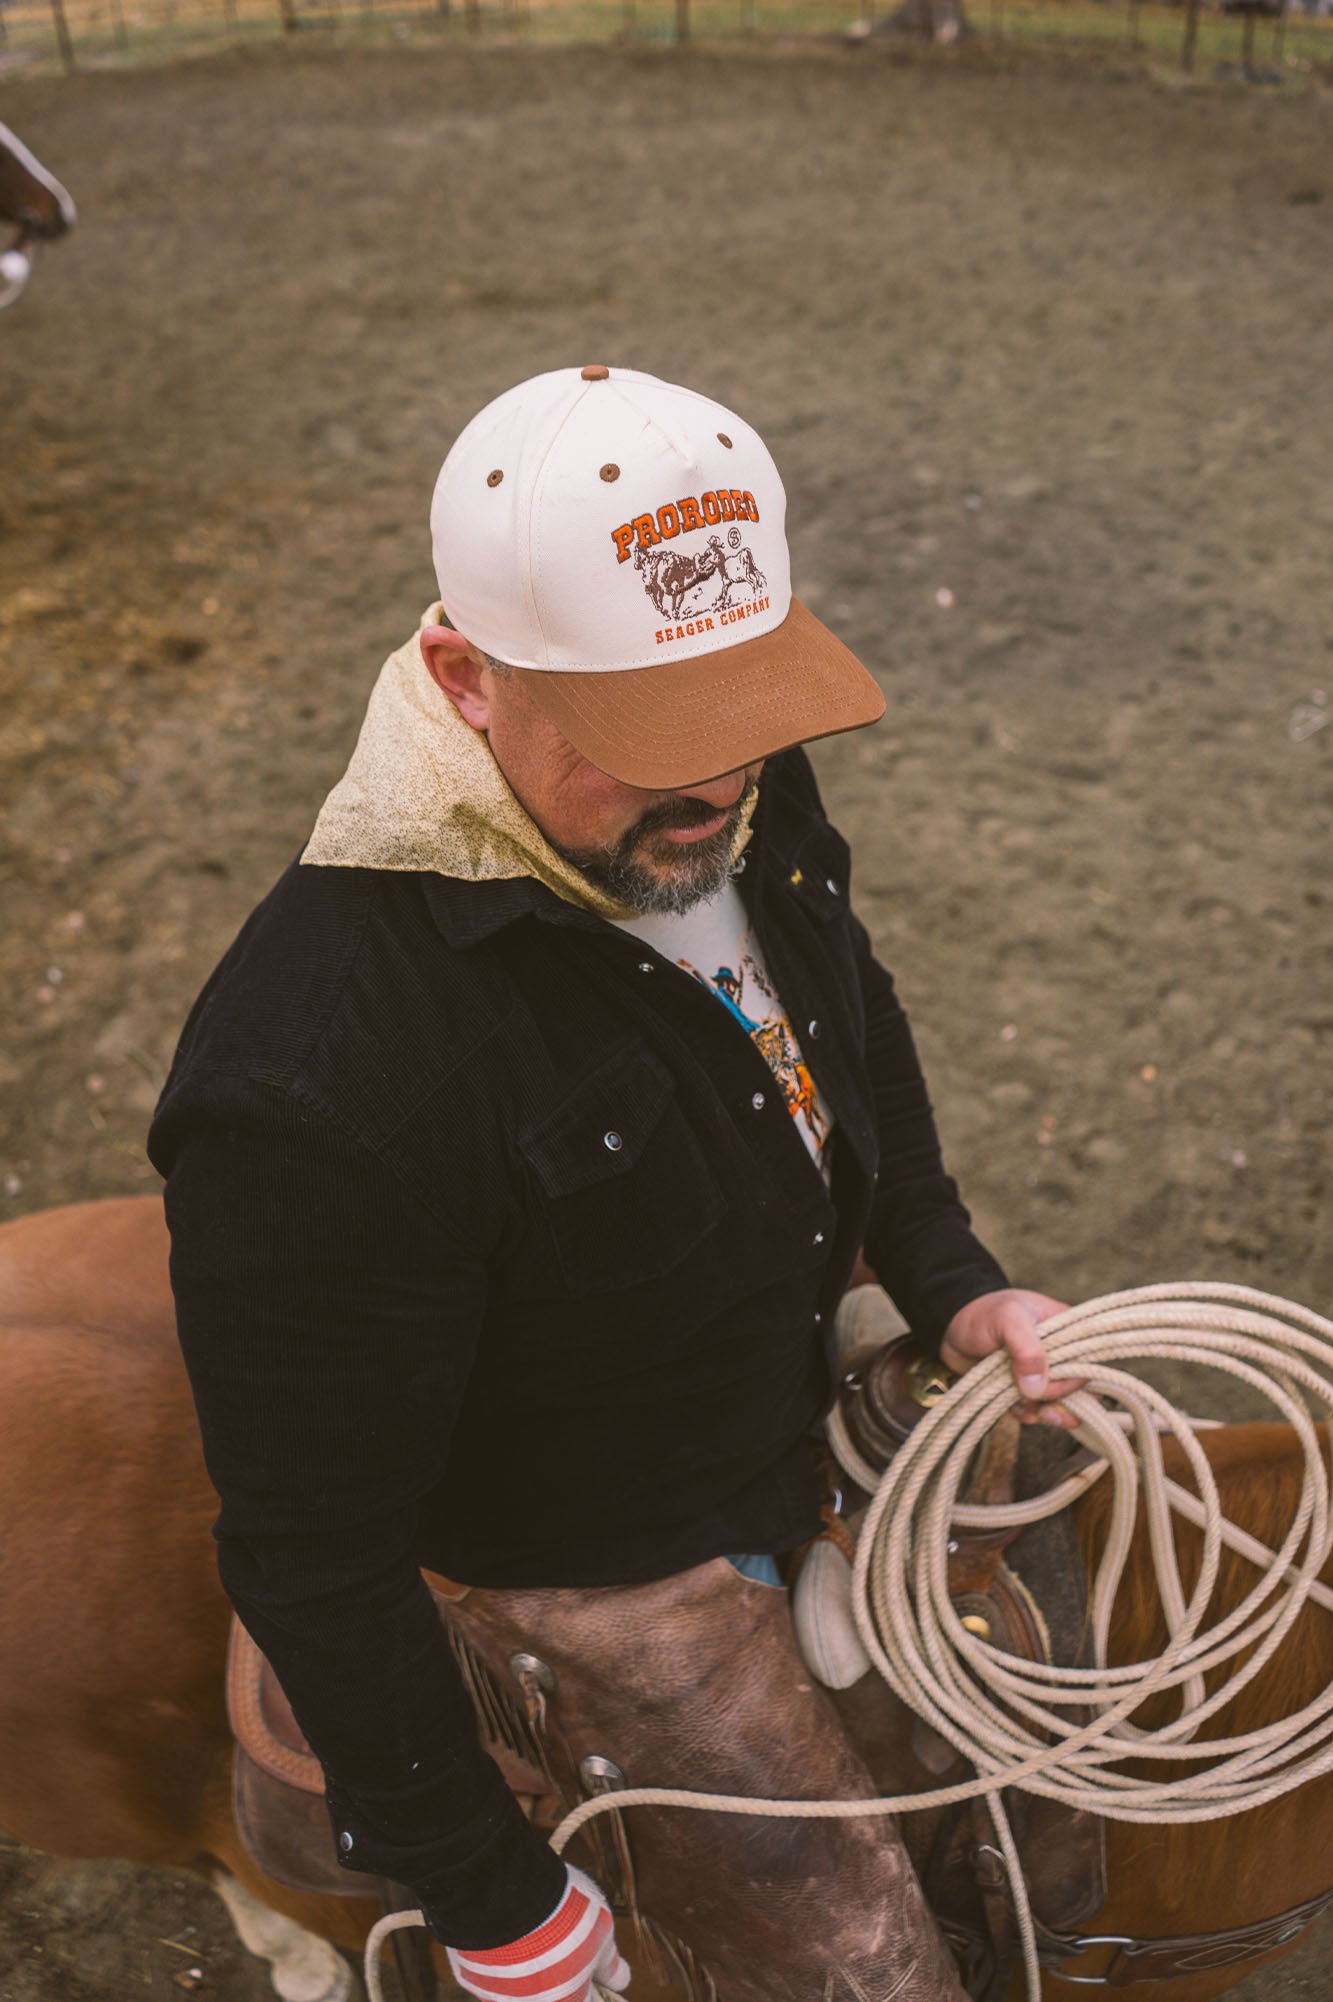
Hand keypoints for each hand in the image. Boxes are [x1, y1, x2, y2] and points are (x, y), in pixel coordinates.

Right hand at [446, 1865, 629, 2001]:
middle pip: (547, 1995)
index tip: (593, 1970)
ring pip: (515, 1984)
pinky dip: (496, 1952)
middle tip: (558, 1937)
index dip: (594, 1986)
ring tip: (530, 1926)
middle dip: (555, 1972)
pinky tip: (503, 1925)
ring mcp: (495, 1994)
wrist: (506, 1890)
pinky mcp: (469, 1975)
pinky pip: (487, 1967)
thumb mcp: (601, 1930)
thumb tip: (621, 1979)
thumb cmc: (563, 1913)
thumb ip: (610, 1962)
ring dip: (524, 1964)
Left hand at [939, 1288, 1081, 1427]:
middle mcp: (1058, 1351)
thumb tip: (1038, 1387)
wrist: (949, 1327)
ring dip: (1043, 1411)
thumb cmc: (982, 1314)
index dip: (1077, 1379)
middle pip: (1076, 1386)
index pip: (1088, 1359)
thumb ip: (1027, 1348)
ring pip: (1057, 1401)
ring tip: (1025, 1408)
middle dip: (1059, 1399)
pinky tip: (1016, 1409)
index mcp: (1065, 1328)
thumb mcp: (1007, 1319)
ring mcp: (1040, 1371)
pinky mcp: (1023, 1387)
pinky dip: (1028, 1413)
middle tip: (1040, 1402)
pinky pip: (1035, 1408)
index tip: (1056, 1387)